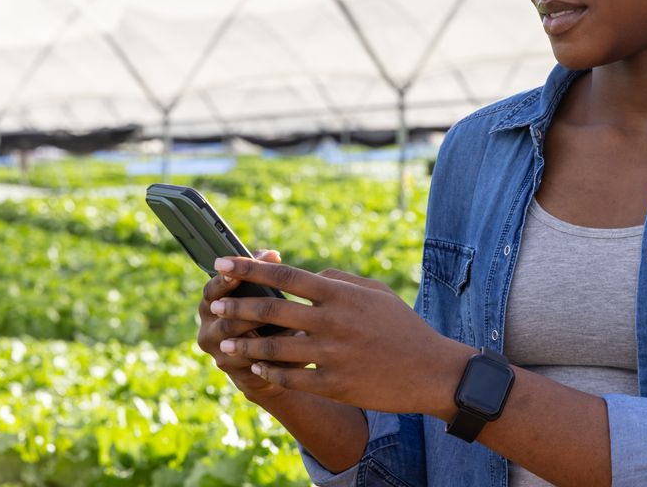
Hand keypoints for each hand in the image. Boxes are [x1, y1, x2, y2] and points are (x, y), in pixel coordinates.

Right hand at [197, 249, 297, 399]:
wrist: (270, 359)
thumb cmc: (268, 315)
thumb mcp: (264, 293)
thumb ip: (263, 273)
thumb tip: (272, 254)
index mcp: (212, 303)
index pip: (211, 290)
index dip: (222, 281)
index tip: (234, 272)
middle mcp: (208, 328)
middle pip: (221, 317)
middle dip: (243, 309)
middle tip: (268, 304)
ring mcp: (219, 352)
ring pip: (233, 341)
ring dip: (260, 332)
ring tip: (288, 325)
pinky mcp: (235, 372)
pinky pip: (249, 363)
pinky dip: (271, 354)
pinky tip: (293, 348)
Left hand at [209, 257, 473, 417]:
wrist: (430, 370)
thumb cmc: (402, 326)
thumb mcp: (376, 293)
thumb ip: (340, 281)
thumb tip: (310, 276)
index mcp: (341, 294)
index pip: (286, 276)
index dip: (250, 269)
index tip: (222, 262)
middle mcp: (333, 321)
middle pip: (272, 310)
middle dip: (237, 307)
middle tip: (215, 306)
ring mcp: (332, 355)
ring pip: (274, 349)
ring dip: (244, 346)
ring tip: (225, 344)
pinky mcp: (334, 384)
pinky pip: (290, 378)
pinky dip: (269, 372)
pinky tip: (257, 368)